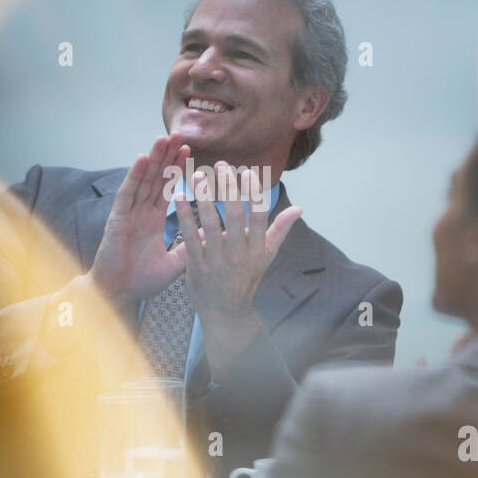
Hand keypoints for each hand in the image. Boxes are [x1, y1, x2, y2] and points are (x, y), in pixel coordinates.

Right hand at [89, 133, 189, 303]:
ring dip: (152, 159)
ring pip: (142, 181)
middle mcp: (140, 212)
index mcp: (152, 219)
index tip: (189, 150)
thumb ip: (190, 247)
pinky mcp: (116, 220)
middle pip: (155, 177)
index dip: (176, 168)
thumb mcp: (174, 263)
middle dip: (166, 156)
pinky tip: (142, 160)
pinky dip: (134, 176)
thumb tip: (213, 236)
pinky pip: (126, 195)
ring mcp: (127, 214)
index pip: (166, 187)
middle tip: (179, 134)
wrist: (118, 295)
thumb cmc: (141, 281)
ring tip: (163, 138)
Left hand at [175, 162, 300, 380]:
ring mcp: (217, 260)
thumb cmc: (247, 279)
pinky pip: (190, 237)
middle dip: (229, 189)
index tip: (248, 171)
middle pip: (235, 216)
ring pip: (211, 224)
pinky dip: (184, 216)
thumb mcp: (267, 256)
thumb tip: (299, 208)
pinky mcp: (197, 266)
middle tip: (222, 165)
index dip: (254, 194)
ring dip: (205, 197)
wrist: (226, 312)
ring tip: (200, 175)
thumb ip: (280, 230)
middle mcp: (239, 254)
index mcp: (258, 248)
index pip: (259, 216)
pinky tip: (179, 197)